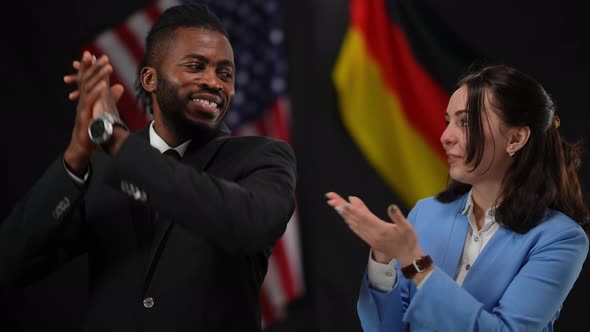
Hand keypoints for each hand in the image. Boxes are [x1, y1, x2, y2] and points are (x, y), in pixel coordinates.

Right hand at [64, 51, 113, 173]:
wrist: (82, 147)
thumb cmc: (92, 129)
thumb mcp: (102, 110)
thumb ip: (110, 98)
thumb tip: (119, 86)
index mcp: (86, 98)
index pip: (87, 79)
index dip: (90, 66)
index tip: (94, 54)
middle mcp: (82, 100)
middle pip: (87, 80)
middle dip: (94, 67)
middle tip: (103, 56)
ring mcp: (82, 108)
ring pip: (89, 88)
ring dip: (99, 77)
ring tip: (108, 67)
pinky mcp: (85, 116)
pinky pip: (91, 102)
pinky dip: (97, 93)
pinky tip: (104, 86)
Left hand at [325, 192, 423, 265]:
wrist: (407, 256)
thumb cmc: (408, 240)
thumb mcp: (407, 227)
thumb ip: (398, 216)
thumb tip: (391, 206)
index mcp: (381, 230)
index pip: (363, 218)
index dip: (352, 210)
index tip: (342, 203)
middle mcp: (372, 234)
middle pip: (354, 219)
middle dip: (342, 208)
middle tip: (331, 199)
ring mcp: (370, 238)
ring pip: (353, 224)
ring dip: (343, 214)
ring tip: (334, 204)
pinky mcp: (369, 240)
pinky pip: (356, 229)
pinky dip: (349, 221)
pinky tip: (345, 216)